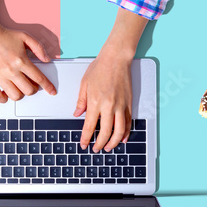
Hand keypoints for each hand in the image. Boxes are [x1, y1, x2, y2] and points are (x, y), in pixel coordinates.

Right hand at [0, 4, 56, 102]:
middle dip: (34, 89)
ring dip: (21, 94)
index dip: (48, 86)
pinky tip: (6, 93)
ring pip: (15, 96)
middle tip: (32, 85)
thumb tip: (47, 59)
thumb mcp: (25, 37)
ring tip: (19, 88)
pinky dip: (4, 99)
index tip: (52, 91)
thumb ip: (38, 48)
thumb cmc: (4, 35)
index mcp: (21, 60)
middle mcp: (10, 70)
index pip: (39, 78)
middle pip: (29, 90)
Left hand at [75, 9, 147, 152]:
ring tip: (108, 147)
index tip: (84, 144)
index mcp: (95, 101)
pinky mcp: (128, 103)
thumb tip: (77, 114)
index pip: (90, 126)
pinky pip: (128, 122)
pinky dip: (126, 132)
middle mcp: (109, 105)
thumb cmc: (100, 68)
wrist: (116, 58)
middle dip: (99, 144)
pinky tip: (122, 139)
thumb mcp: (84, 83)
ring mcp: (121, 105)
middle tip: (96, 149)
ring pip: (119, 130)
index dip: (86, 138)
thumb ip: (81, 101)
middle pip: (105, 132)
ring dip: (114, 142)